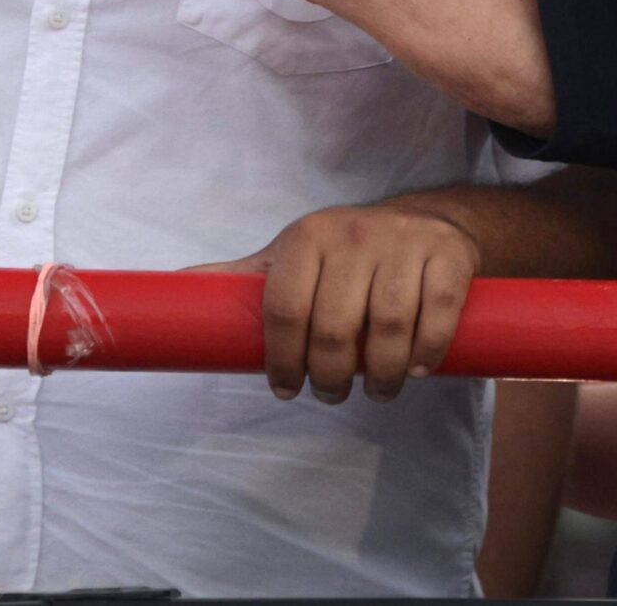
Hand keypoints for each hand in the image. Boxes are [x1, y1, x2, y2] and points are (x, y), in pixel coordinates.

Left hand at [191, 203, 479, 404]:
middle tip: (331, 395)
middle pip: (336, 327)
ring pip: (390, 326)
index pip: (284, 309)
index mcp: (305, 237)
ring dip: (382, 375)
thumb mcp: (287, 258)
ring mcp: (404, 243)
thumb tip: (167, 295)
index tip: (285, 389)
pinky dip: (427, 351)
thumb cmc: (342, 255)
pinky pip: (438, 315)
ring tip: (376, 390)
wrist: (422, 222)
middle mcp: (352, 234)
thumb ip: (236, 281)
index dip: (282, 360)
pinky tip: (416, 368)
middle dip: (330, 377)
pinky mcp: (448, 256)